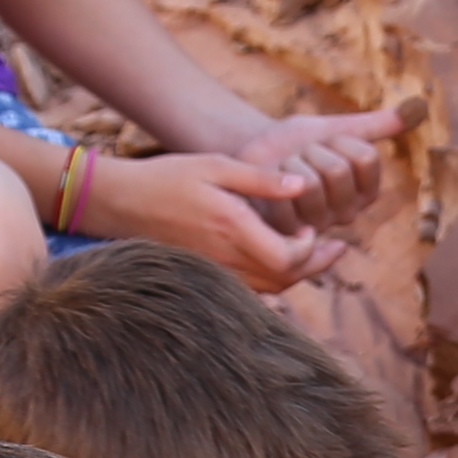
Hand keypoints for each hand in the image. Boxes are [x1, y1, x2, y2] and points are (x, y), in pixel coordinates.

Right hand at [93, 147, 355, 292]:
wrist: (121, 203)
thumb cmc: (169, 177)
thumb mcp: (217, 166)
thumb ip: (261, 179)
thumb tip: (303, 185)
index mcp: (232, 229)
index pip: (287, 259)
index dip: (309, 250)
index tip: (312, 229)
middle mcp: (226, 259)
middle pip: (284, 280)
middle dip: (314, 266)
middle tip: (336, 248)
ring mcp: (215, 273)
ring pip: (269, 289)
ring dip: (295, 275)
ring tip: (314, 255)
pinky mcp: (206, 277)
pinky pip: (249, 291)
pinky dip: (272, 282)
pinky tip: (280, 264)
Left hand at [219, 106, 400, 234]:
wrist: (255, 154)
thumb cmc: (297, 142)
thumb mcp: (336, 128)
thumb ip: (376, 124)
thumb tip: (420, 105)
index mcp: (366, 191)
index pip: (365, 157)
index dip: (339, 140)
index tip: (325, 143)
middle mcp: (347, 213)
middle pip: (337, 171)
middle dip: (312, 151)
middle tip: (300, 156)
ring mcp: (318, 225)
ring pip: (311, 184)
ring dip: (291, 163)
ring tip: (285, 170)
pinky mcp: (289, 233)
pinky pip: (286, 199)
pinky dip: (272, 180)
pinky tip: (270, 185)